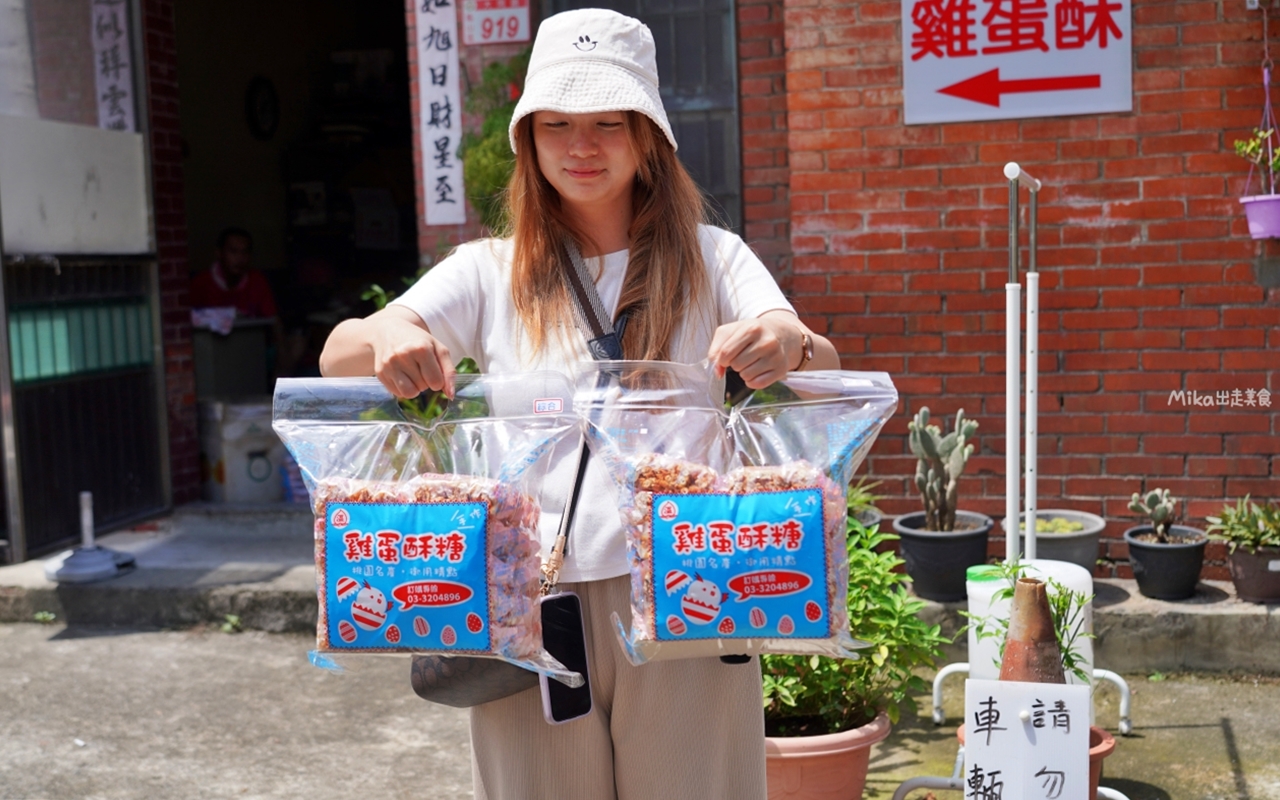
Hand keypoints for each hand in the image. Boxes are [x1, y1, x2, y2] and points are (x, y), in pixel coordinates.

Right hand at [321, 307, 454, 398]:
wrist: (388, 331)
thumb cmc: (418, 341)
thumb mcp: (438, 349)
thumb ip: (449, 372)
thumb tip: (450, 395)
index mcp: (421, 348)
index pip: (436, 382)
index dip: (438, 380)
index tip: (433, 370)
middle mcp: (403, 356)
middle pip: (422, 387)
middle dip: (425, 381)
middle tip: (420, 367)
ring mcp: (389, 365)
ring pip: (409, 394)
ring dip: (414, 388)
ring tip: (412, 374)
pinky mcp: (380, 373)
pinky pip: (397, 393)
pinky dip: (402, 388)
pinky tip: (401, 374)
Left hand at [707, 312, 805, 388]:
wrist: (780, 334)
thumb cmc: (750, 333)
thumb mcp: (730, 332)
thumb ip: (716, 349)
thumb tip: (717, 372)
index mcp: (752, 329)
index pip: (726, 353)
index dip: (722, 359)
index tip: (727, 356)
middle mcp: (767, 342)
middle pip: (736, 365)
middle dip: (735, 363)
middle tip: (743, 355)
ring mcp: (776, 356)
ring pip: (746, 376)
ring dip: (743, 372)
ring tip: (751, 362)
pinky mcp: (781, 370)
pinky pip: (758, 384)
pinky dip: (752, 381)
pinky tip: (756, 371)